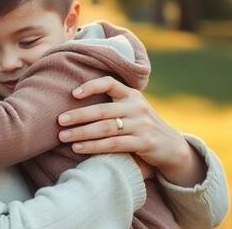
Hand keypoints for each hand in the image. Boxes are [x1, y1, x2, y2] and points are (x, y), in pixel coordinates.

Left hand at [57, 76, 205, 186]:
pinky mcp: (143, 143)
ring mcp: (141, 125)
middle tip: (59, 120)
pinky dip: (93, 146)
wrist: (172, 147)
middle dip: (78, 115)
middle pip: (102, 110)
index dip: (91, 86)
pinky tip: (78, 148)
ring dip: (81, 132)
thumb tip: (74, 99)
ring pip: (105, 128)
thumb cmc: (142, 126)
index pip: (109, 83)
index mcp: (132, 95)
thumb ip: (112, 104)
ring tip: (63, 136)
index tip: (73, 94)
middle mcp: (136, 107)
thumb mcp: (132, 109)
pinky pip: (113, 144)